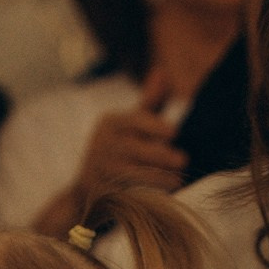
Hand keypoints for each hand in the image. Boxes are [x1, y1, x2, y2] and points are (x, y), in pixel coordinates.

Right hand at [76, 65, 188, 200]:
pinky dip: (144, 194)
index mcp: (110, 122)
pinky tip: (163, 197)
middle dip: (159, 155)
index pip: (134, 120)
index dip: (154, 125)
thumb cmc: (119, 150)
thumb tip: (162, 71)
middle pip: (133, 147)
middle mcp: (100, 143)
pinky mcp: (98, 191)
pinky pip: (124, 192)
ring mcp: (98, 168)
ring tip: (178, 181)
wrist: (85, 188)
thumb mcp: (130, 125)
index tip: (175, 132)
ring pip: (129, 172)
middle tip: (184, 160)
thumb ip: (149, 102)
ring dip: (155, 177)